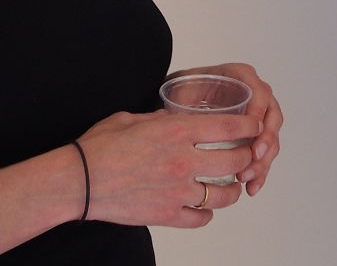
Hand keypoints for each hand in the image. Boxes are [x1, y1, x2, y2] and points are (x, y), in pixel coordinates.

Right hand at [75, 108, 259, 227]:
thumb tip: (173, 117)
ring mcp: (178, 191)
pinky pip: (201, 218)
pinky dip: (207, 213)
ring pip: (224, 194)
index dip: (249, 125)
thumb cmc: (101, 146)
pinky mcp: (167, 215)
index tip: (255, 126)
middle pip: (236, 160)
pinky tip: (204, 208)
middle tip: (247, 156)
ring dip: (232, 189)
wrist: (80, 180)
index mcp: (177, 130)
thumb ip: (160, 118)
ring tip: (231, 186)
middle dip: (247, 157)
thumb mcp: (135, 118)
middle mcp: (184, 160)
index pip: (229, 126)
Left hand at [168, 62, 281, 195]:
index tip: (251, 129)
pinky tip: (251, 186)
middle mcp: (255, 94)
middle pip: (272, 117)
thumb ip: (186, 99)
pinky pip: (264, 153)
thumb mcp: (184, 90)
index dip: (258, 111)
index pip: (260, 92)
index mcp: (241, 77)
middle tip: (254, 157)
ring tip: (246, 178)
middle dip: (266, 140)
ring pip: (271, 139)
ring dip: (263, 160)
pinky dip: (260, 170)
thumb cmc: (184, 91)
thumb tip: (180, 121)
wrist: (183, 98)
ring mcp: (258, 116)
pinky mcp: (255, 136)